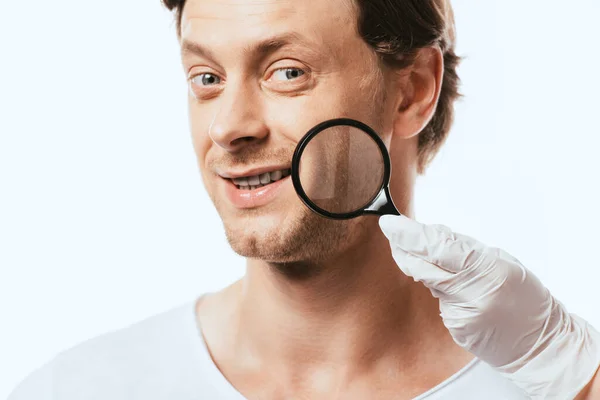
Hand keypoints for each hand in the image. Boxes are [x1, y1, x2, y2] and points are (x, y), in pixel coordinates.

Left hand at [379, 214, 599, 399]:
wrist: (539, 344)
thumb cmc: (526, 297)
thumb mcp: (503, 260)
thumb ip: (465, 247)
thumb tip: (432, 234)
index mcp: (487, 269)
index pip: (438, 248)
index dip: (409, 235)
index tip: (389, 223)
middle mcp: (470, 293)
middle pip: (421, 266)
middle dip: (402, 247)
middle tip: (393, 231)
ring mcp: (459, 313)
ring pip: (428, 280)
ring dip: (426, 265)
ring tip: (447, 261)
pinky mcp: (454, 327)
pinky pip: (438, 298)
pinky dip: (442, 287)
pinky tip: (461, 291)